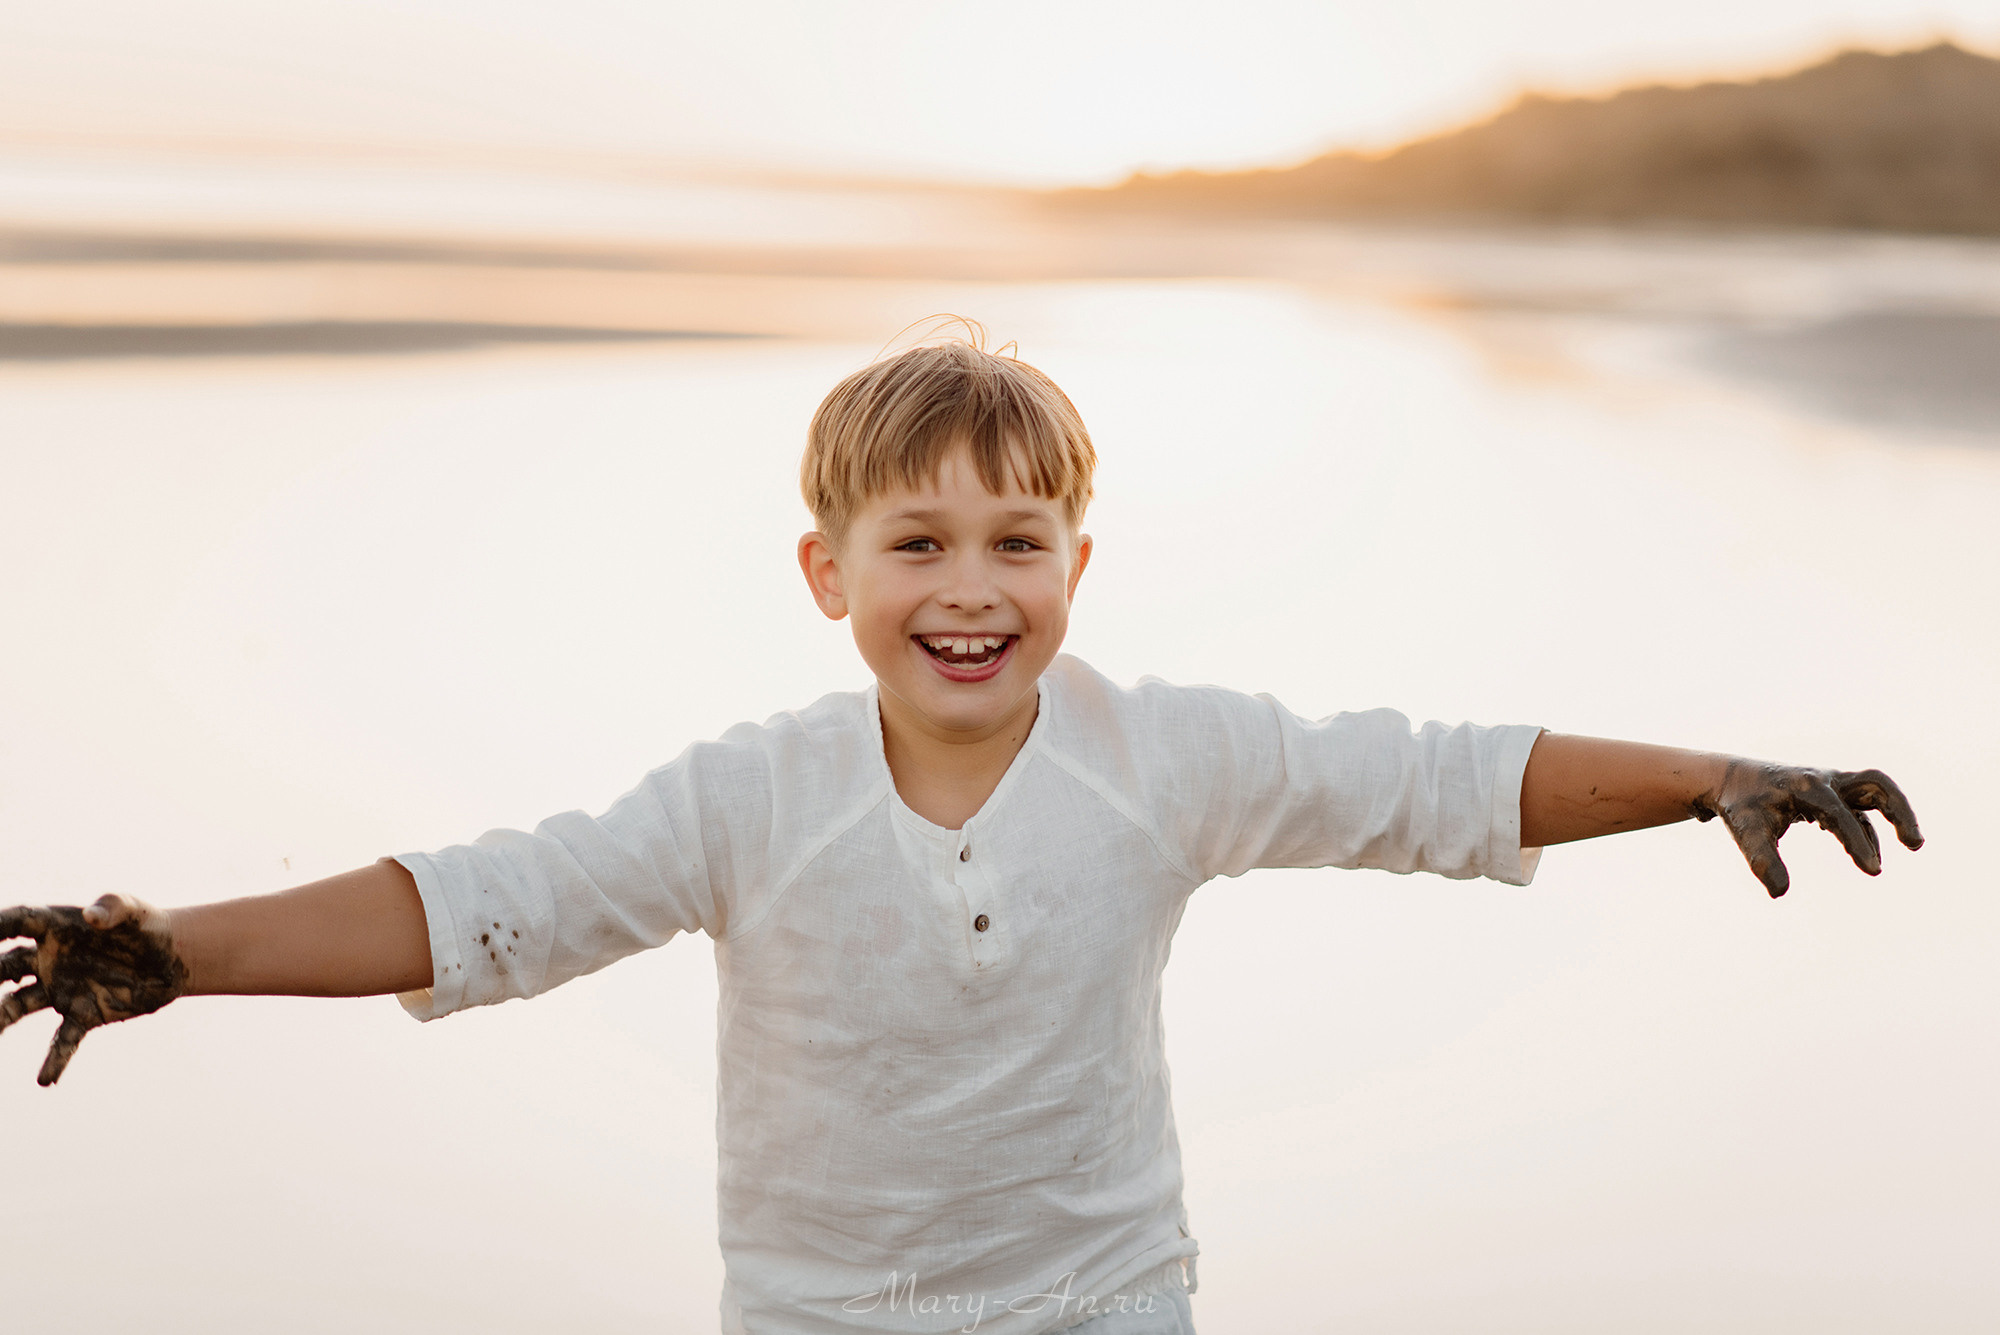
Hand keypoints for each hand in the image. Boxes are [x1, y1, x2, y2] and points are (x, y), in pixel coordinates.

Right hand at [0, 895, 187, 1085]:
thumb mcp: (137, 910)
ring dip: (1, 1017)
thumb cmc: (147, 927)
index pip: (18, 921)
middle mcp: (49, 960)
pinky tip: (45, 1080)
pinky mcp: (83, 1014)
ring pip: (19, 1005)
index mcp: (57, 928)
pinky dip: (54, 1060)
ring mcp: (62, 989)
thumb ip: (115, 906)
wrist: (172, 960)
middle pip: (7, 967)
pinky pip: (63, 1040)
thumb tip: (91, 917)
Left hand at [1690, 762, 1922, 897]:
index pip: (1840, 814)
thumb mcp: (1745, 832)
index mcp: (1806, 788)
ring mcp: (1830, 784)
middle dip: (1900, 811)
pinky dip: (1869, 829)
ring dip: (1898, 813)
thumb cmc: (1740, 806)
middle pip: (1876, 784)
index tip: (1872, 870)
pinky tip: (1868, 857)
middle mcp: (1824, 780)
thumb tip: (1779, 893)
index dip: (1857, 843)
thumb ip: (1763, 860)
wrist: (1730, 780)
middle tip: (1915, 844)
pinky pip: (1859, 809)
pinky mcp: (1830, 793)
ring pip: (1876, 790)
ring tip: (1913, 844)